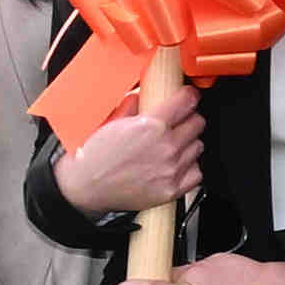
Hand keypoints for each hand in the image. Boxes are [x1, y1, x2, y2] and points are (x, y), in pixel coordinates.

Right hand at [52, 79, 199, 217]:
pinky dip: (189, 167)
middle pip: (198, 123)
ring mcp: (172, 170)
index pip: (187, 102)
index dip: (188, 96)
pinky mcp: (172, 189)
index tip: (188, 97)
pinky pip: (197, 172)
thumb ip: (133, 105)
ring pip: (198, 147)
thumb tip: (144, 94)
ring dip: (188, 143)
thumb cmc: (95, 156)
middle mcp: (166, 147)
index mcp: (151, 126)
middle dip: (188, 119)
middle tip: (177, 122)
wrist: (86, 187)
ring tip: (170, 146)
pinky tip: (174, 164)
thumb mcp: (111, 121)